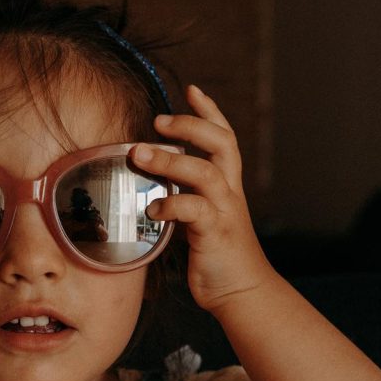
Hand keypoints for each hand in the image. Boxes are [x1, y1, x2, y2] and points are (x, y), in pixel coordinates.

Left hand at [130, 85, 275, 313]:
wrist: (240, 292)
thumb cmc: (215, 256)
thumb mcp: (199, 220)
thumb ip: (183, 198)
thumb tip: (150, 186)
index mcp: (226, 185)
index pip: (224, 137)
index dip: (210, 111)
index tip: (191, 89)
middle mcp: (229, 192)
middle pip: (220, 143)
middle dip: (191, 125)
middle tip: (158, 119)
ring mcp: (224, 211)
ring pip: (204, 172)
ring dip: (170, 160)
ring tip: (140, 155)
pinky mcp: (215, 234)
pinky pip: (195, 211)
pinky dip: (171, 205)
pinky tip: (152, 207)